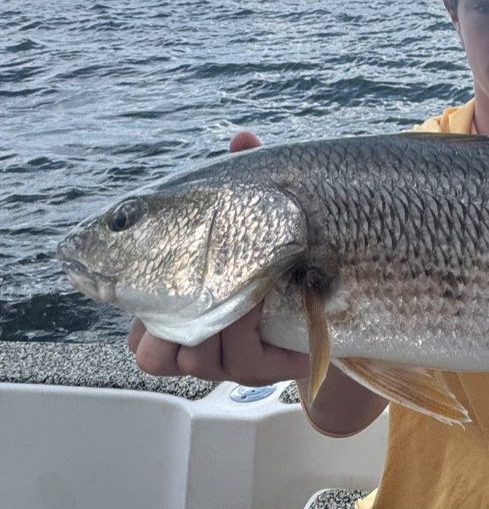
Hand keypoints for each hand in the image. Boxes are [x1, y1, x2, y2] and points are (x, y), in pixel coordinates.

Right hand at [127, 130, 309, 385]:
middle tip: (200, 288)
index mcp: (182, 305)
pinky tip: (264, 307)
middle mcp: (196, 337)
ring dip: (213, 325)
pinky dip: (248, 334)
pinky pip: (242, 363)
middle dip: (166, 325)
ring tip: (241, 294)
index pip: (134, 316)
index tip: (147, 275)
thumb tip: (242, 139)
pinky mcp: (261, 369)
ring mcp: (225, 358)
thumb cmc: (287, 257)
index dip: (131, 302)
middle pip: (148, 352)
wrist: (336, 305)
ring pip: (190, 359)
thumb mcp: (266, 218)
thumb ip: (249, 182)